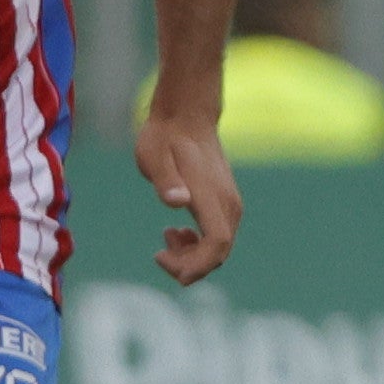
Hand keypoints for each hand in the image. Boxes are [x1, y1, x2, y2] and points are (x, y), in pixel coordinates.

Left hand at [134, 97, 242, 285]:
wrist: (185, 117)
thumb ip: (166, 180)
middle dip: (189, 265)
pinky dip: (197, 244)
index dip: (196, 264)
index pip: (217, 243)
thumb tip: (178, 202)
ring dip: (192, 255)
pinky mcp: (224, 204)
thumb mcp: (154, 156)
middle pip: (219, 254)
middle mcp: (228, 204)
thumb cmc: (165, 137)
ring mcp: (229, 204)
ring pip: (219, 248)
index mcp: (212, 197)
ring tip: (166, 237)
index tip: (164, 262)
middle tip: (158, 254)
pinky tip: (175, 232)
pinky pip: (218, 237)